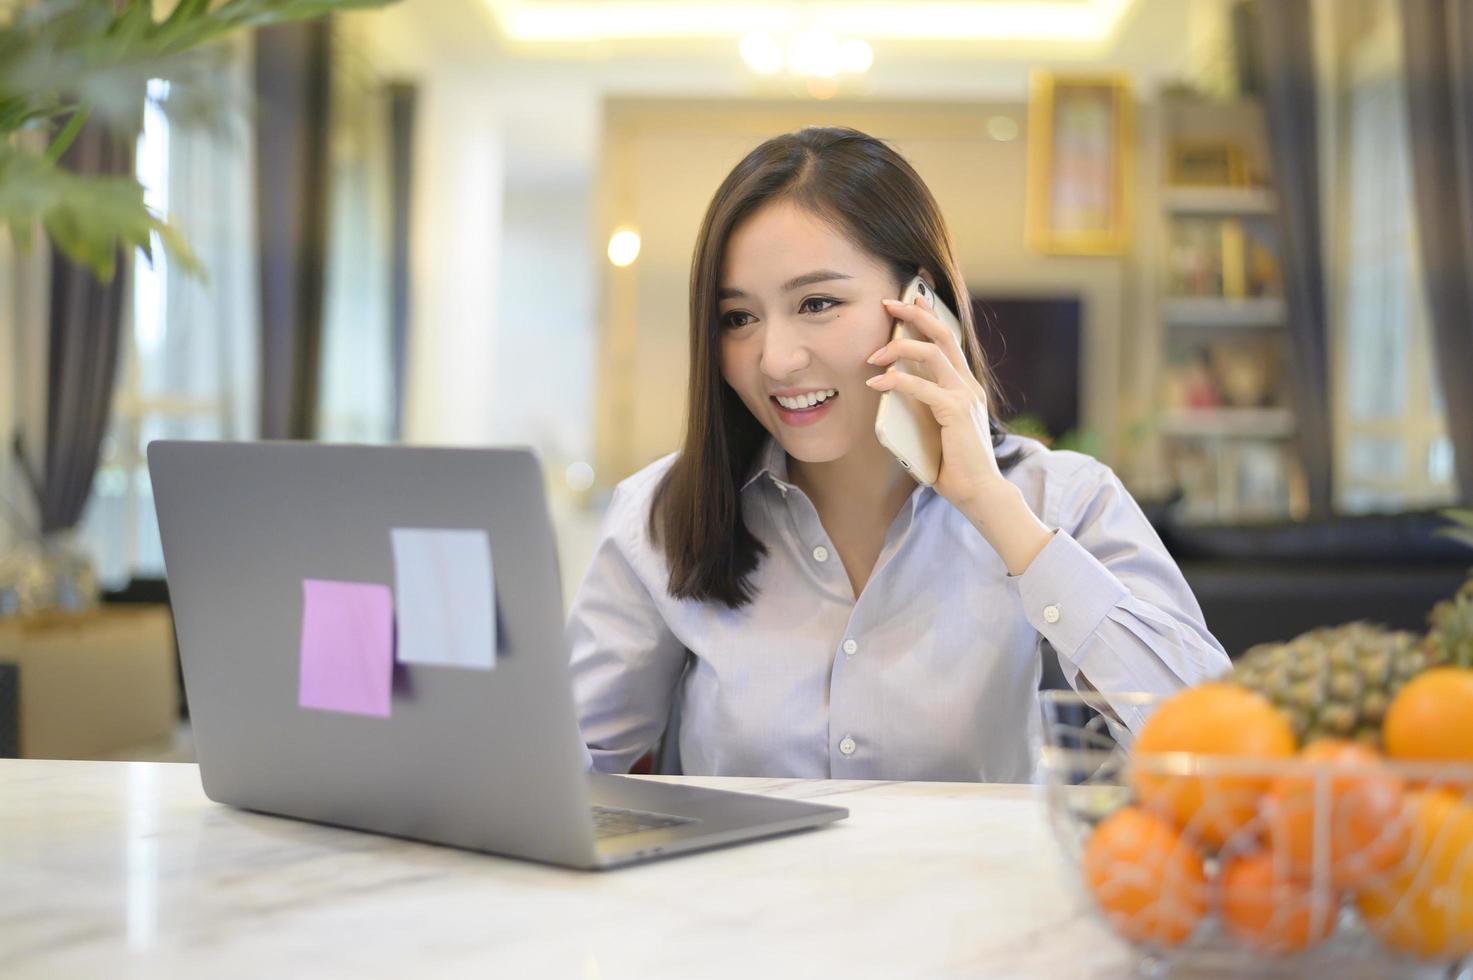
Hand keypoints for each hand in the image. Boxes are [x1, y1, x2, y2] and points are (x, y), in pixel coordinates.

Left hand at [865, 292, 1003, 510]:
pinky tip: (876, 383)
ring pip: (933, 354)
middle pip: (943, 334)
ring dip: (900, 347)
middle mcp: (968, 385)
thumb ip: (920, 407)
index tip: (910, 299)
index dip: (930, 316)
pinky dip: (896, 382)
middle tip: (889, 303)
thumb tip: (889, 394)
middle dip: (915, 314)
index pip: (948, 340)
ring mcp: (965, 396)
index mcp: (965, 386)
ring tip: (874, 354)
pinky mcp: (956, 412)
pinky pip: (922, 387)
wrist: (980, 493)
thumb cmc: (955, 466)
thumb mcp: (934, 428)